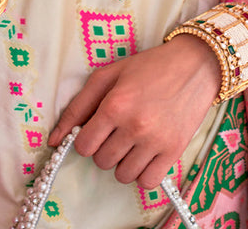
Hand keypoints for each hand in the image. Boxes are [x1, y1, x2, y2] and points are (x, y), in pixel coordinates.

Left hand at [48, 35, 220, 188]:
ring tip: (131, 140)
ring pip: (123, 175)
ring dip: (122, 161)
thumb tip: (53, 139)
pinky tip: (145, 153)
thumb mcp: (108, 75)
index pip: (84, 145)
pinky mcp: (175, 151)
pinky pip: (148, 182)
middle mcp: (135, 126)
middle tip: (116, 130)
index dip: (86, 138)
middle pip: (102, 161)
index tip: (95, 129)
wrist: (194, 66)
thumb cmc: (148, 67)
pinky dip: (142, 173)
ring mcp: (156, 141)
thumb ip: (78, 106)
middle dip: (104, 147)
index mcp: (115, 105)